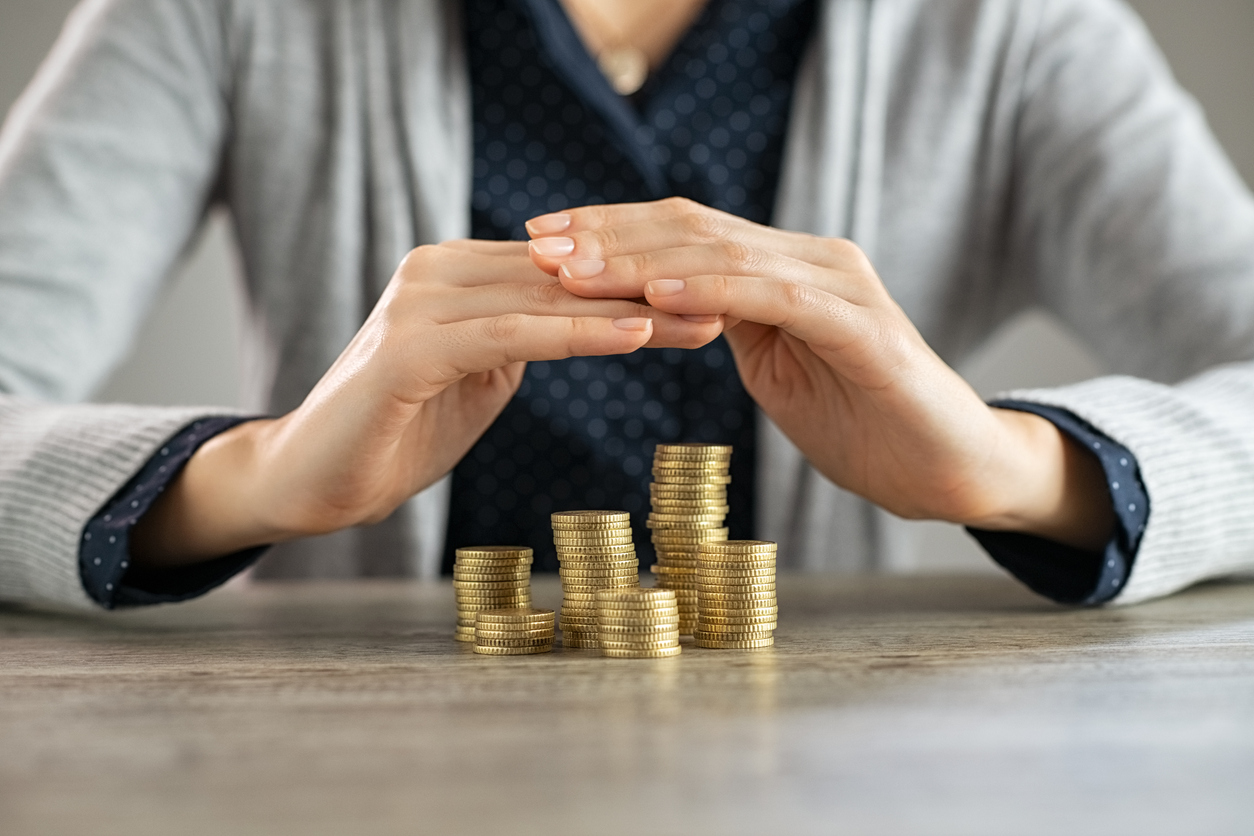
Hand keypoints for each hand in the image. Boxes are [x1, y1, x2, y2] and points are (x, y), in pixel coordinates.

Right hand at [131, 240, 722, 564]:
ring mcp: (420, 302)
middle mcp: (439, 270)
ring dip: (631, 309)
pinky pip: (511, 334)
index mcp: (460, 274)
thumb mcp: (479, 377)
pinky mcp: (410, 346)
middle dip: (652, 290)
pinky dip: (576, 335)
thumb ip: (522, 339)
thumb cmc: (397, 432)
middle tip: (734, 299)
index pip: (568, 272)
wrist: (308, 479)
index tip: (715, 296)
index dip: (642, 283)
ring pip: (547, 298)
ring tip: (705, 317)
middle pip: (567, 276)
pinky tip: (634, 337)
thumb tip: (589, 321)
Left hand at [526, 200, 1114, 548]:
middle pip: (693, 228)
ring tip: (571, 267)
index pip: (684, 232)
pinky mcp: (859, 326)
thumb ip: (729, 327)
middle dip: (606, 236)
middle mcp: (811, 258)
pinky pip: (772, 296)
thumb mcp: (776, 370)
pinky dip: (710, 289)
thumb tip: (663, 307)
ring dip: (639, 258)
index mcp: (784, 268)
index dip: (610, 232)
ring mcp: (838, 285)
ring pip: (723, 253)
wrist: (950, 470)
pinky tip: (654, 291)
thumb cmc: (863, 426)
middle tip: (535, 243)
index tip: (540, 240)